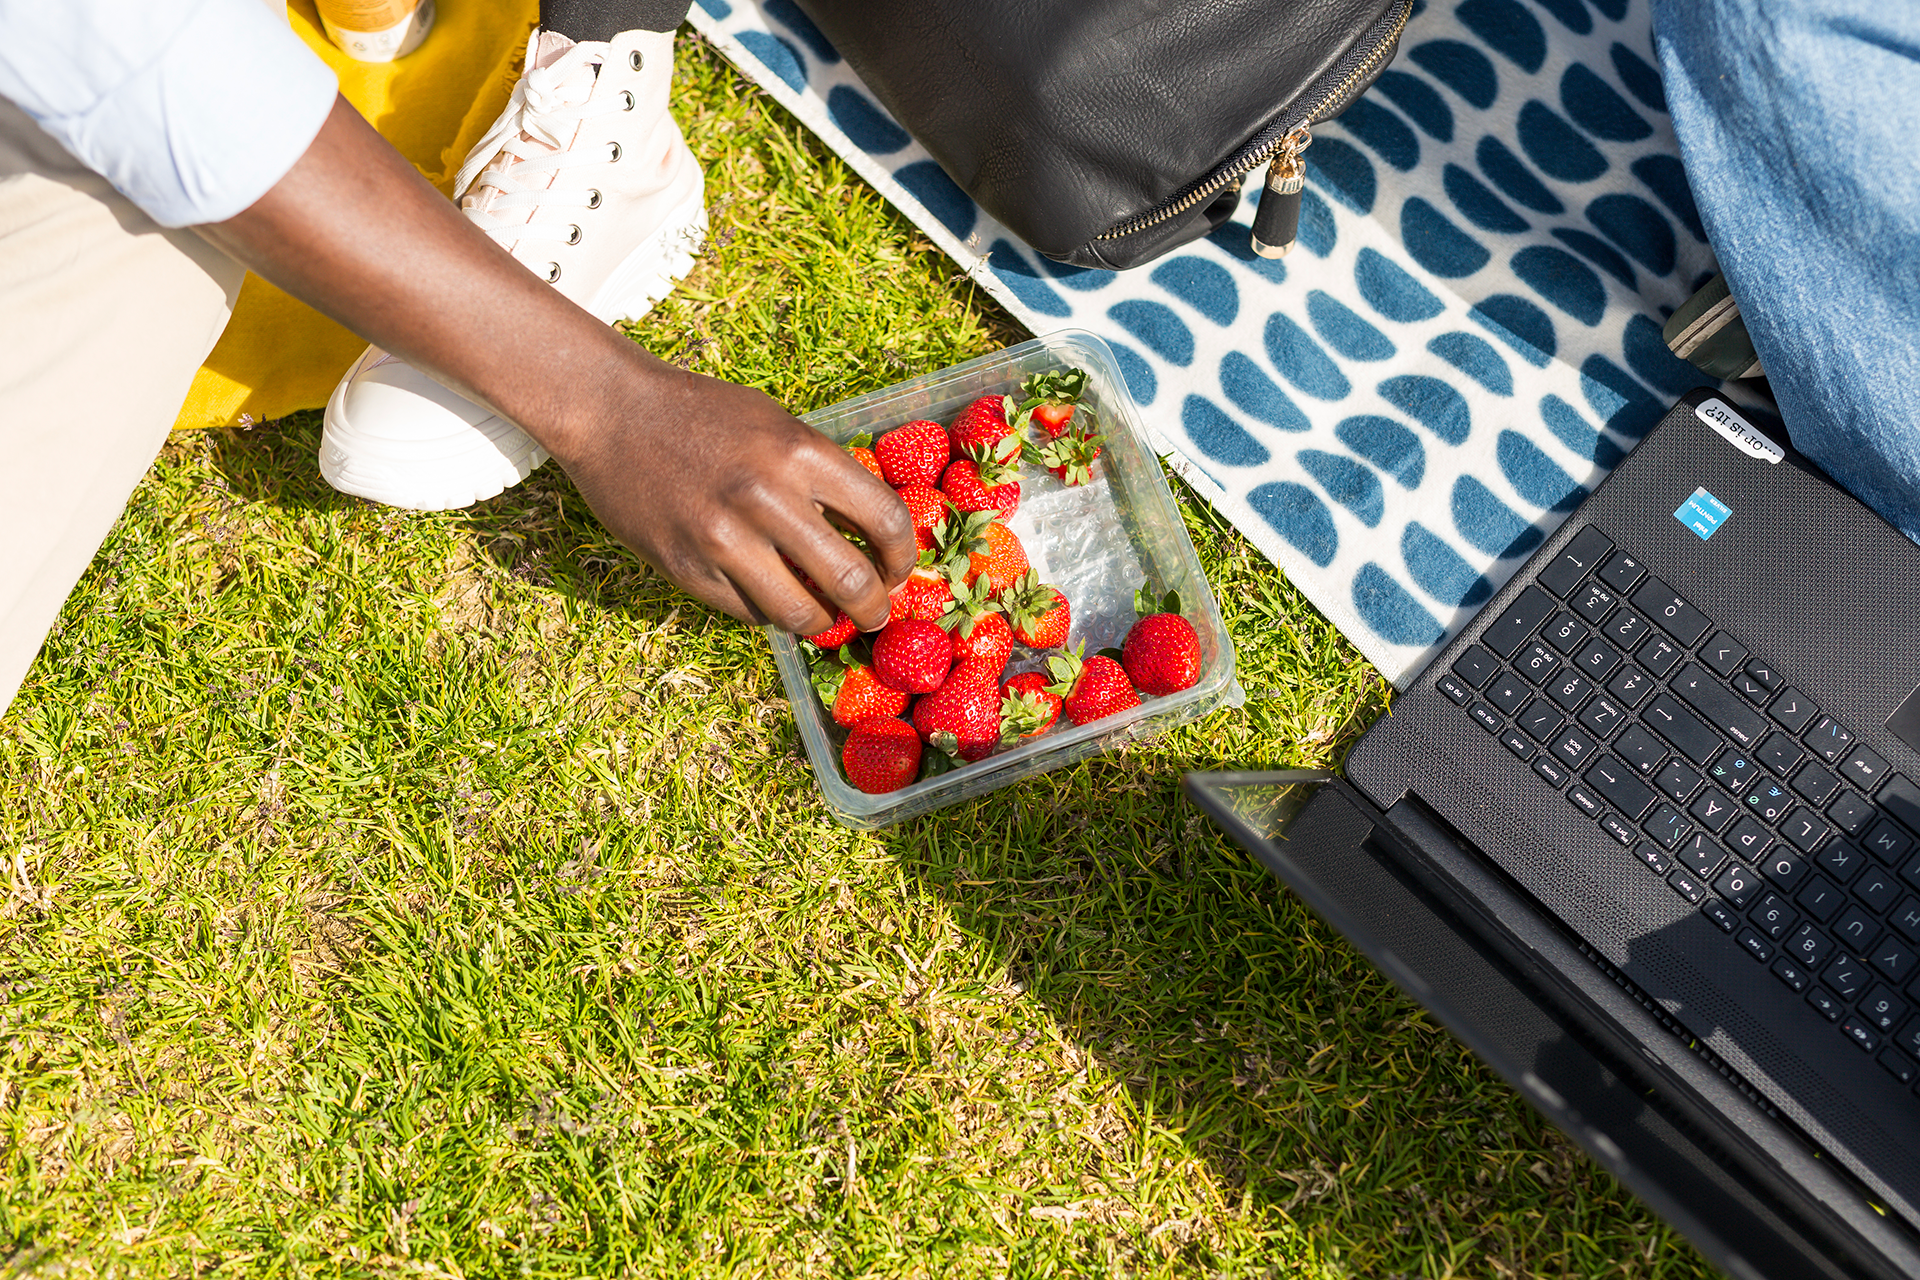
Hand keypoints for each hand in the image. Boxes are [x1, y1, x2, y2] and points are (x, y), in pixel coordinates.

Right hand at [554, 357, 914, 631]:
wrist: (612, 412)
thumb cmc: (704, 415)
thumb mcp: (778, 425)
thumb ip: (823, 475)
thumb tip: (871, 533)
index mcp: (801, 453)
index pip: (885, 520)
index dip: (903, 557)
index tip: (898, 571)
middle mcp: (767, 498)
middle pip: (852, 580)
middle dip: (874, 607)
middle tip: (873, 612)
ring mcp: (724, 539)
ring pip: (802, 613)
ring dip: (824, 623)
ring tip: (827, 617)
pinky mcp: (688, 570)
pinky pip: (751, 613)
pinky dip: (771, 613)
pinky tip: (774, 599)